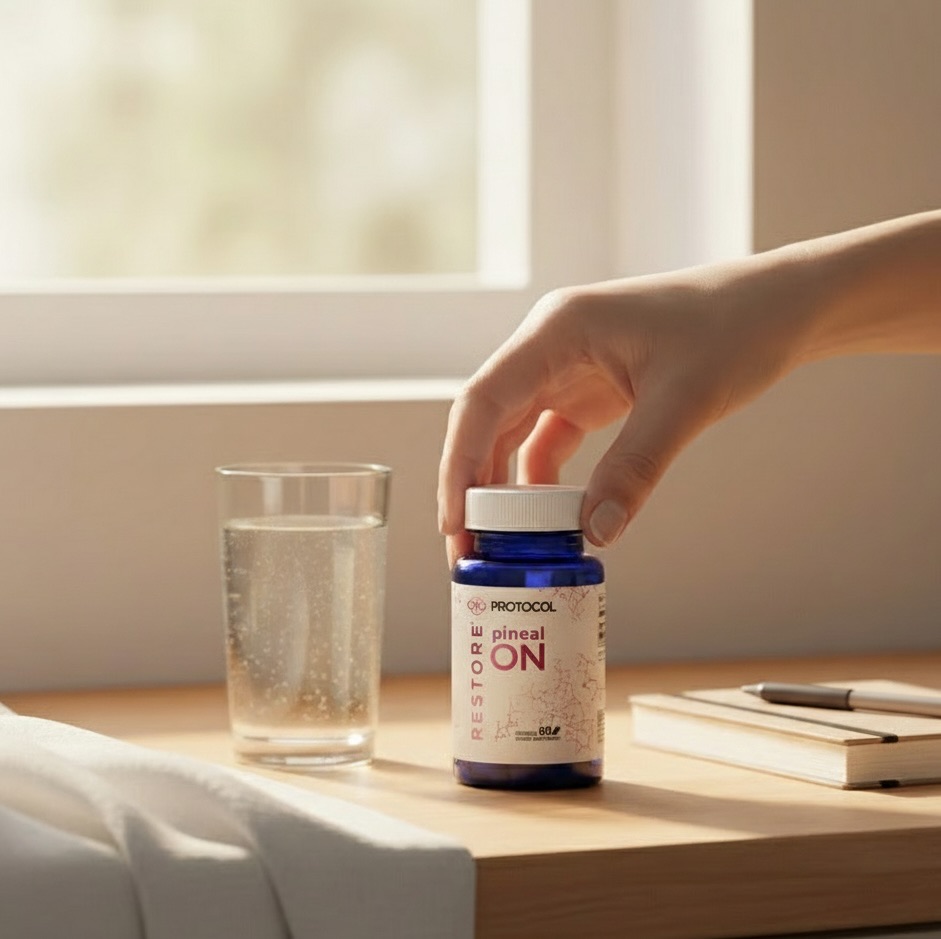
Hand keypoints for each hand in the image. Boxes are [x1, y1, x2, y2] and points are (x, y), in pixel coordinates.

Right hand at [437, 257, 810, 566]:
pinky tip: (547, 519)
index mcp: (557, 331)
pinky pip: (549, 440)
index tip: (454, 521)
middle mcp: (550, 347)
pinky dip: (543, 481)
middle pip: (487, 422)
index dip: (460, 464)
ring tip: (498, 545)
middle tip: (469, 550)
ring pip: (513, 435)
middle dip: (473, 487)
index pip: (482, 401)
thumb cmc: (734, 328)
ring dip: (503, 489)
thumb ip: (635, 467)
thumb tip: (596, 533)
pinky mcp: (590, 391)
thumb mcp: (684, 402)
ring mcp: (567, 369)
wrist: (779, 307)